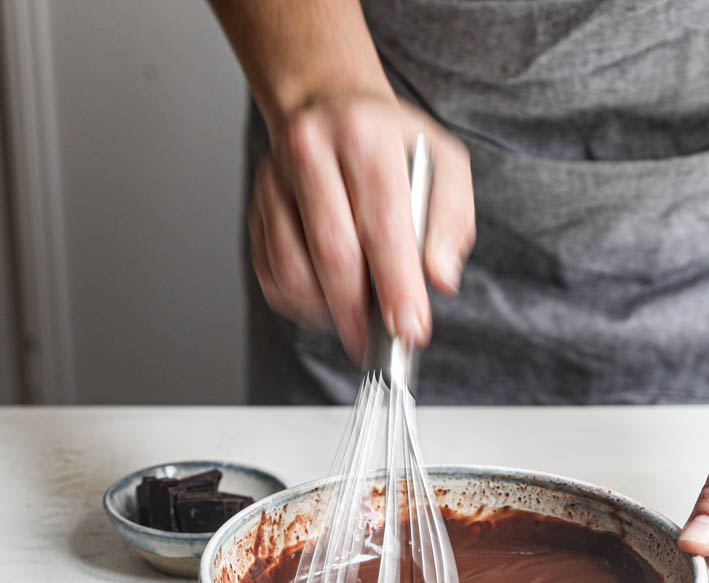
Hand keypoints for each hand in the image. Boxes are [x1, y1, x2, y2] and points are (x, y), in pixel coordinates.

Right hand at [248, 93, 474, 363]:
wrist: (328, 107)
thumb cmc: (391, 145)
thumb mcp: (443, 164)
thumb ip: (451, 223)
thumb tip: (440, 280)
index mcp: (364, 136)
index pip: (381, 225)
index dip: (396, 286)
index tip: (409, 331)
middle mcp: (311, 152)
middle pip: (332, 253)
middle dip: (358, 313)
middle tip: (379, 348)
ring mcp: (274, 183)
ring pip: (294, 270)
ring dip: (327, 310)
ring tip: (355, 320)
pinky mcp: (256, 211)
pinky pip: (272, 275)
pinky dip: (303, 303)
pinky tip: (329, 301)